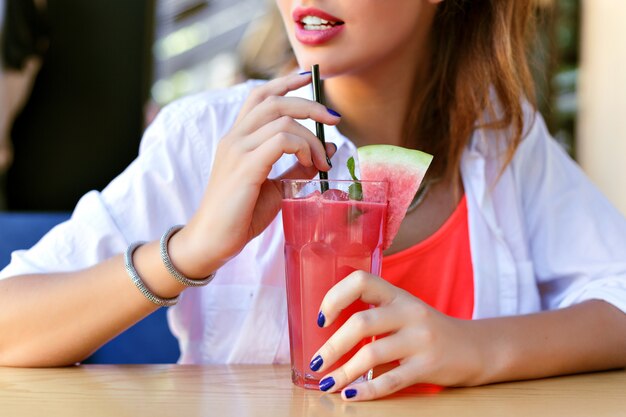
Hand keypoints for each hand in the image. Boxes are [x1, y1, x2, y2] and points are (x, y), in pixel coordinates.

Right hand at [172, 72, 339, 276]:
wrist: (213, 240)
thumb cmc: (241, 214)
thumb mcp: (275, 186)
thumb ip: (296, 166)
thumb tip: (327, 150)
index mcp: (238, 138)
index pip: (260, 96)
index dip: (286, 82)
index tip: (310, 78)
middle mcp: (235, 138)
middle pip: (274, 100)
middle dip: (310, 105)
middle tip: (334, 119)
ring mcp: (237, 150)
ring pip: (282, 120)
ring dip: (311, 137)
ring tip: (322, 162)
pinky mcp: (245, 167)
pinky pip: (281, 141)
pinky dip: (303, 148)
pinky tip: (311, 166)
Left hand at [313, 271, 484, 400]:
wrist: (473, 348)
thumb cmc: (426, 330)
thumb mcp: (402, 312)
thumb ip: (373, 317)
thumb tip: (327, 339)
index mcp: (397, 295)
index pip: (361, 281)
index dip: (335, 297)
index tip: (322, 319)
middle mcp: (409, 312)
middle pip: (361, 323)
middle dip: (333, 345)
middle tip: (317, 361)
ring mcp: (420, 339)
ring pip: (372, 354)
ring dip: (344, 372)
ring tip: (327, 383)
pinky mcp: (428, 365)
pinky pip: (391, 380)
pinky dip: (366, 390)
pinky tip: (351, 394)